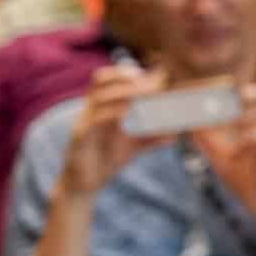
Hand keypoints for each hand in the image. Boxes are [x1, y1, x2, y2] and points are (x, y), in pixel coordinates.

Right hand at [56, 65, 167, 199]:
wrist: (84, 185)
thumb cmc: (106, 160)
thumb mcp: (134, 146)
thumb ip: (152, 137)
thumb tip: (176, 132)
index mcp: (102, 106)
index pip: (109, 78)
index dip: (129, 71)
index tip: (154, 73)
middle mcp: (90, 110)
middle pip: (100, 79)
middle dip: (125, 74)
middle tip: (151, 80)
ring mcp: (82, 122)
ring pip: (98, 96)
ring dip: (123, 90)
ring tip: (145, 91)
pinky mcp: (79, 138)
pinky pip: (93, 119)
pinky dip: (112, 112)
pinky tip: (127, 112)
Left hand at [189, 82, 255, 216]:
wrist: (252, 198)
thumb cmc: (238, 174)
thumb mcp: (217, 153)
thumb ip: (206, 138)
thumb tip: (190, 124)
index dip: (254, 90)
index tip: (235, 89)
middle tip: (240, 96)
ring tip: (237, 121)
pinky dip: (252, 136)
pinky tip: (239, 145)